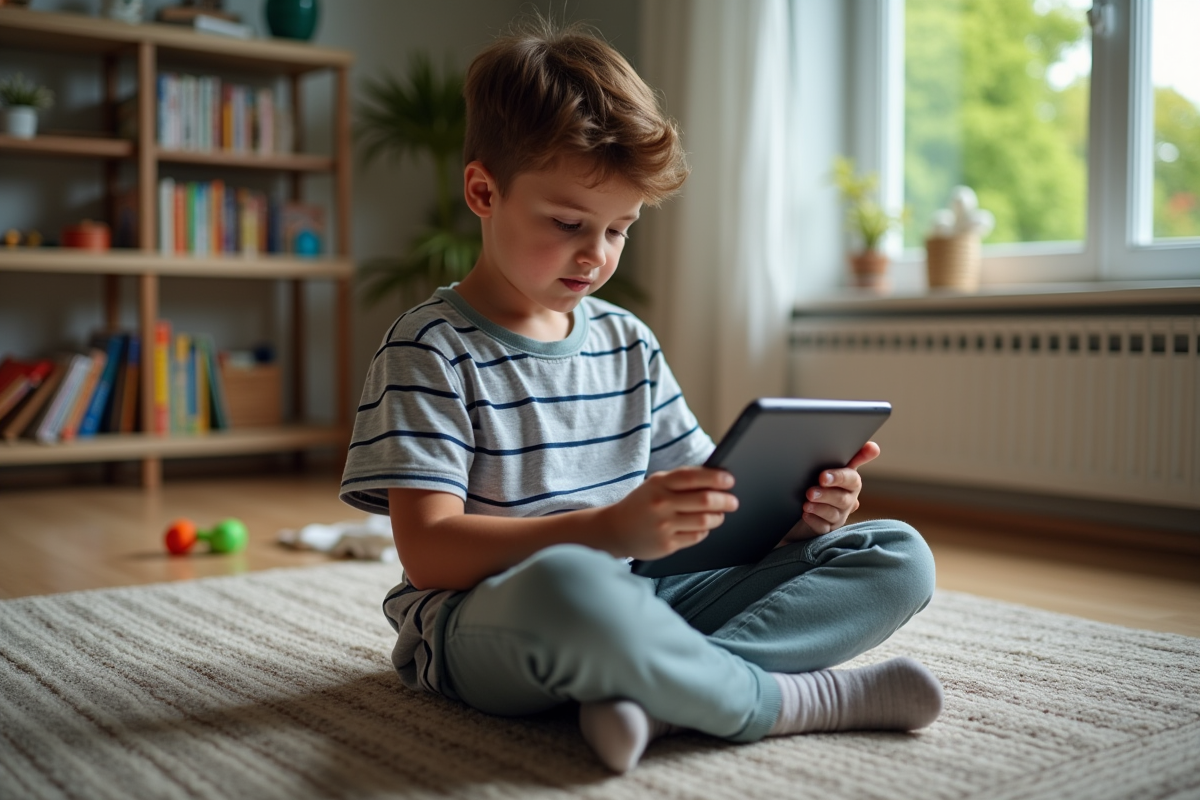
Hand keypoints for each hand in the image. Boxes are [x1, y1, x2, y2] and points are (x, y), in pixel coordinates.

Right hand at [597, 467, 738, 560]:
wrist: (615, 529)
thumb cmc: (642, 503)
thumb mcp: (655, 484)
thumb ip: (681, 480)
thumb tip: (716, 478)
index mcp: (659, 483)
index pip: (693, 477)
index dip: (716, 478)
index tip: (730, 480)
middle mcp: (661, 503)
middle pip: (704, 501)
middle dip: (725, 501)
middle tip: (733, 501)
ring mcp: (663, 525)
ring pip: (704, 521)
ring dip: (717, 517)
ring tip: (719, 515)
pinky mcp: (666, 544)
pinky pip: (696, 537)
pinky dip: (704, 531)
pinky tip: (702, 527)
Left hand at [782, 441, 880, 541]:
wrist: (798, 504)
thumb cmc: (820, 480)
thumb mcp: (830, 465)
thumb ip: (853, 456)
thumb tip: (874, 447)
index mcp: (850, 483)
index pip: (852, 480)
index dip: (839, 477)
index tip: (823, 476)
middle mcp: (847, 501)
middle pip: (842, 499)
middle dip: (826, 495)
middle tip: (810, 491)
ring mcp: (837, 516)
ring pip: (832, 514)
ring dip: (819, 508)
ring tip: (806, 503)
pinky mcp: (825, 529)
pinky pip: (822, 528)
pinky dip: (814, 520)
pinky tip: (805, 514)